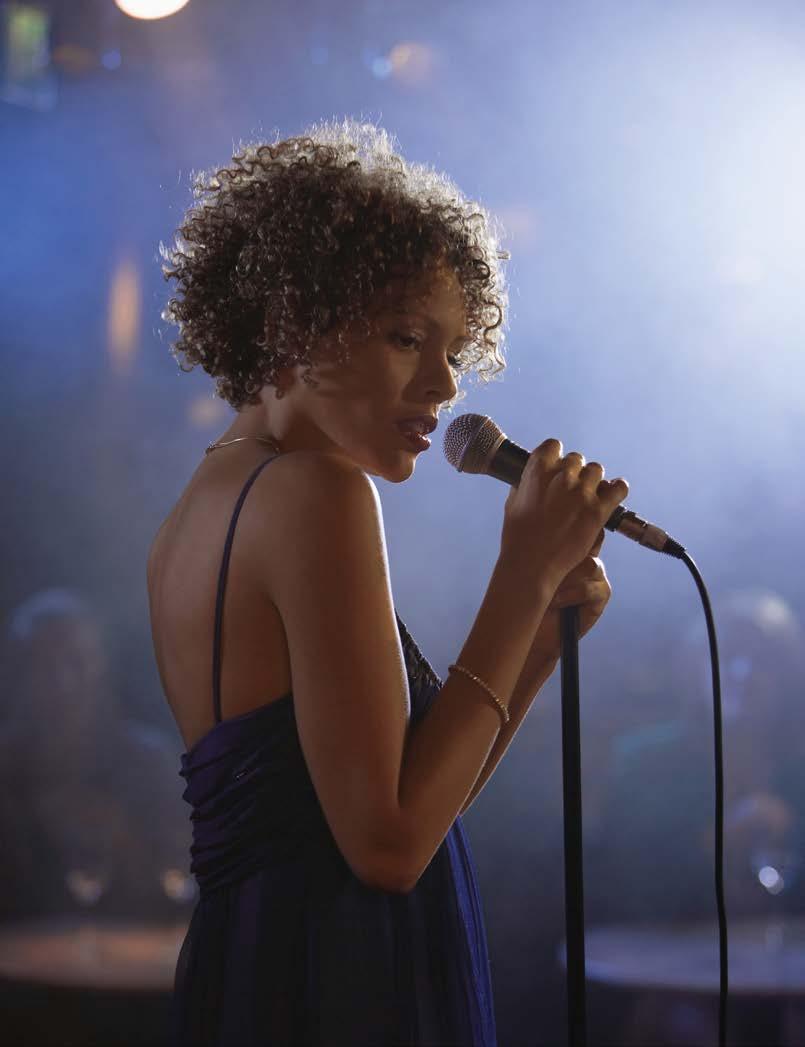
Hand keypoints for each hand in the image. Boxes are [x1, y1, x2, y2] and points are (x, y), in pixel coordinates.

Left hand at [527, 527, 611, 662]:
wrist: (532, 629)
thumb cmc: (528, 596)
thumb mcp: (530, 566)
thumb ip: (543, 545)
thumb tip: (540, 520)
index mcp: (571, 546)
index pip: (580, 526)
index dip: (572, 526)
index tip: (558, 533)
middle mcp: (586, 557)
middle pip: (592, 540)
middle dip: (571, 551)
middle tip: (551, 566)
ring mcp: (596, 576)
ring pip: (589, 565)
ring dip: (565, 578)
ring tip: (548, 590)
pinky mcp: (601, 594)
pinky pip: (590, 587)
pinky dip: (570, 595)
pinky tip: (556, 602)